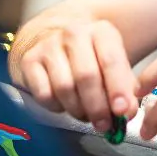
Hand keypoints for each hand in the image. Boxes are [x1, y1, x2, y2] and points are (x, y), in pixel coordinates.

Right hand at [13, 20, 138, 131]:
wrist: (54, 41)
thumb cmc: (91, 58)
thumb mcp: (113, 65)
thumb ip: (125, 89)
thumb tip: (127, 113)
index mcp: (102, 31)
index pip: (111, 60)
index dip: (118, 88)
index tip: (122, 111)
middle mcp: (74, 33)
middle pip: (86, 76)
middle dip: (97, 106)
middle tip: (104, 124)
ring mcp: (49, 45)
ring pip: (65, 87)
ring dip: (77, 109)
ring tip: (86, 115)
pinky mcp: (29, 60)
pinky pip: (44, 94)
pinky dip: (56, 107)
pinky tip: (64, 105)